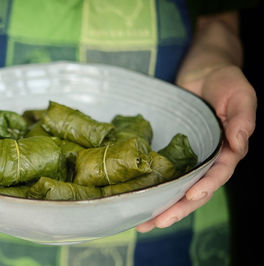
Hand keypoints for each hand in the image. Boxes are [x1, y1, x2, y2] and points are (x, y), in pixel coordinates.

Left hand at [136, 65, 256, 231]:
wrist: (203, 71)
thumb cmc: (225, 80)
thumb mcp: (240, 95)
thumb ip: (242, 119)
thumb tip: (240, 144)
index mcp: (228, 150)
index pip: (218, 175)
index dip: (206, 186)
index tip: (190, 197)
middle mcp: (209, 158)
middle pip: (195, 190)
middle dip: (177, 208)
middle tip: (156, 222)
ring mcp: (190, 156)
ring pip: (178, 187)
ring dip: (162, 206)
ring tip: (142, 222)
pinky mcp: (173, 150)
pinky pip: (164, 171)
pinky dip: (154, 186)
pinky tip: (139, 198)